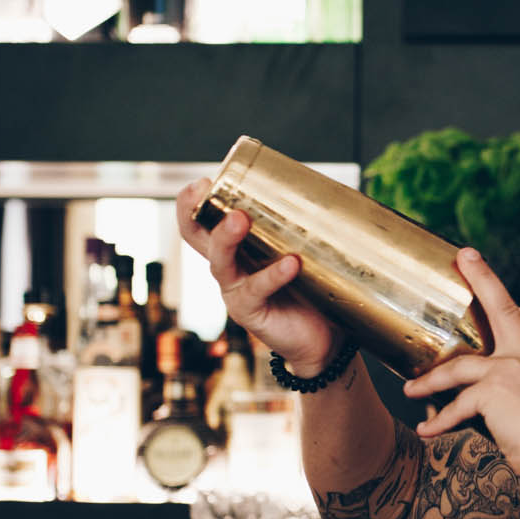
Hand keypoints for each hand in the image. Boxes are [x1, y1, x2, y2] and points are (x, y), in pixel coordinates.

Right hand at [175, 178, 345, 379]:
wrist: (323, 338)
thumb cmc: (310, 289)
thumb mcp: (299, 250)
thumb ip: (301, 226)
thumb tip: (328, 188)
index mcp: (236, 248)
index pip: (202, 223)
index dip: (192, 202)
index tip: (202, 181)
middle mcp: (229, 268)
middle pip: (198, 239)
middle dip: (194, 211)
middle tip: (205, 188)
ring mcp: (236, 291)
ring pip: (220, 263)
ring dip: (228, 238)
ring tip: (240, 218)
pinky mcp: (250, 313)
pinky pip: (256, 291)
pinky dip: (273, 275)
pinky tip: (291, 263)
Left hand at [402, 249, 519, 476]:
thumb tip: (503, 413)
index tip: (517, 307)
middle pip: (502, 308)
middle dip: (483, 278)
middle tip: (465, 256)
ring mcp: (513, 370)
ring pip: (459, 366)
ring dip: (430, 380)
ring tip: (411, 390)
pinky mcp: (494, 390)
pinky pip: (456, 403)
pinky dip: (440, 420)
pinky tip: (427, 430)